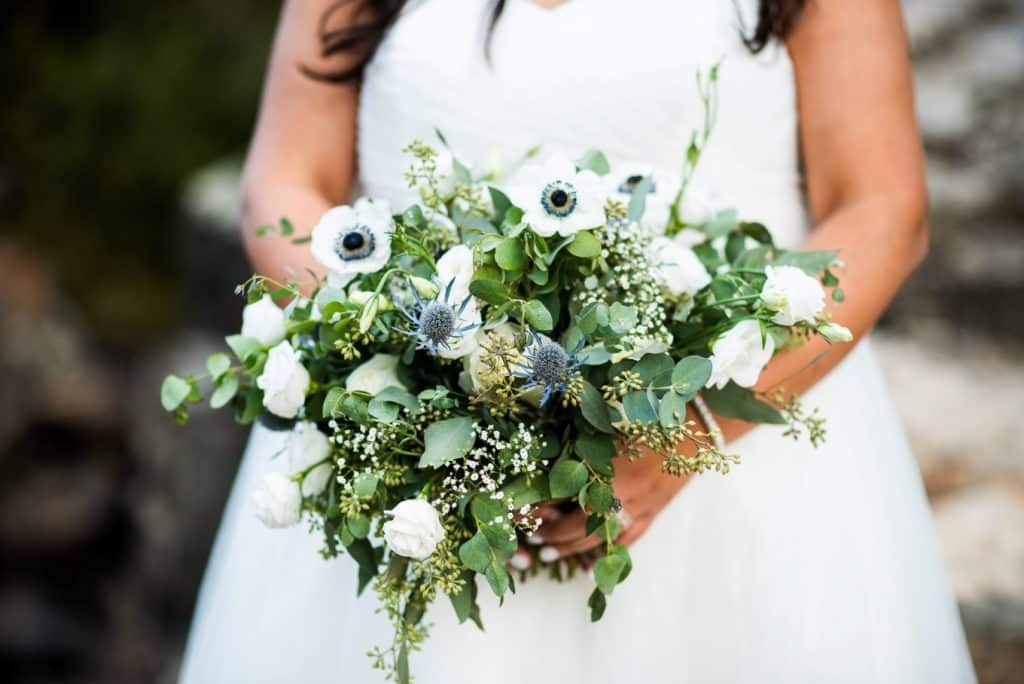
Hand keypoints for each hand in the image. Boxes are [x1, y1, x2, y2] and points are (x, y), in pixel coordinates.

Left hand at [522, 440, 694, 564]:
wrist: (694, 425)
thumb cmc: (648, 416)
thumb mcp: (608, 427)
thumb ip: (581, 447)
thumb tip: (549, 464)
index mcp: (605, 468)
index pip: (563, 494)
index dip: (540, 506)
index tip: (522, 512)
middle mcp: (620, 493)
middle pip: (577, 523)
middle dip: (551, 533)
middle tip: (531, 538)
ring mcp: (639, 507)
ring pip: (599, 538)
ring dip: (571, 548)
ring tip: (549, 554)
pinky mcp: (653, 512)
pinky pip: (627, 541)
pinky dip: (607, 556)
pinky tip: (590, 568)